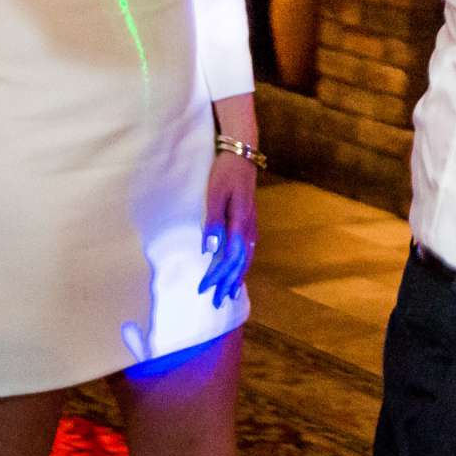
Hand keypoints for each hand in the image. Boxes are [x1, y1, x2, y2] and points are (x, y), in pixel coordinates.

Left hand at [199, 154, 257, 305]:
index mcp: (240, 223)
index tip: (203, 290)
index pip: (230, 259)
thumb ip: (213, 222)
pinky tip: (239, 267)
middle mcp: (249, 227)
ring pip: (247, 257)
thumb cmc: (225, 172)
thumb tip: (210, 250)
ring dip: (237, 276)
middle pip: (241, 262)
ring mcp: (251, 223)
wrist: (242, 153)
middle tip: (217, 302)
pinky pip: (248, 249)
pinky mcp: (249, 219)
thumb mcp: (215, 195)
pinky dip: (242, 263)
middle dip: (228, 283)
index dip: (217, 276)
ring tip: (230, 293)